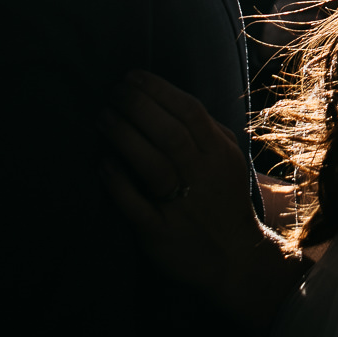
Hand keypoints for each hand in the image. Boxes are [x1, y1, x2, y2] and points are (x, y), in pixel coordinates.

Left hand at [99, 71, 302, 330]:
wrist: (234, 259)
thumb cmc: (223, 199)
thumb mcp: (227, 159)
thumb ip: (206, 130)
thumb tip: (168, 98)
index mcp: (220, 154)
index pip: (190, 112)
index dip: (159, 90)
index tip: (131, 77)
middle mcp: (204, 177)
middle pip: (170, 133)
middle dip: (138, 107)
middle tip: (114, 93)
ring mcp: (183, 206)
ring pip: (154, 165)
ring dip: (125, 136)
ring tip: (103, 117)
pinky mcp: (161, 233)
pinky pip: (136, 204)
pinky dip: (119, 181)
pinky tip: (104, 163)